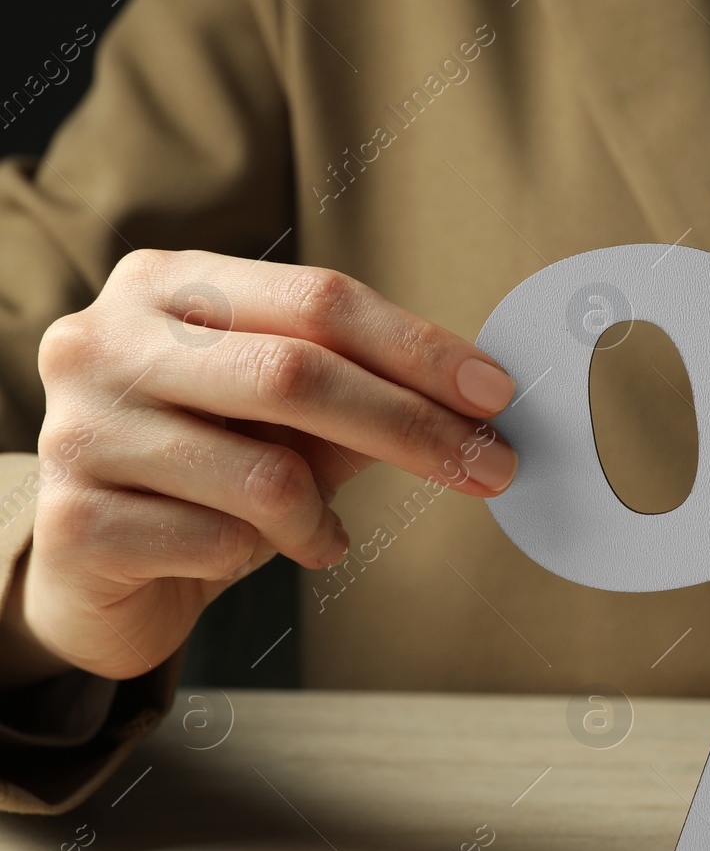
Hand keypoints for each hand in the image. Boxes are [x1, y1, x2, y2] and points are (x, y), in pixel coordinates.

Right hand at [16, 248, 518, 681]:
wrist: (94, 566)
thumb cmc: (206, 470)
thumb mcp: (284, 417)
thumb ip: (359, 392)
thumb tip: (478, 401)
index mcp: (166, 284)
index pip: (318, 299)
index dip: (419, 349)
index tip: (495, 394)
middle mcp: (105, 341)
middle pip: (298, 373)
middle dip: (414, 427)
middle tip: (490, 468)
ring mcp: (78, 429)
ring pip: (265, 474)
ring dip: (321, 515)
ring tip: (319, 532)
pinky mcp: (72, 523)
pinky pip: (222, 544)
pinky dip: (266, 556)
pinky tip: (245, 554)